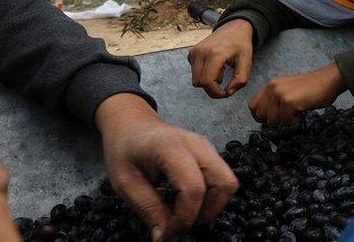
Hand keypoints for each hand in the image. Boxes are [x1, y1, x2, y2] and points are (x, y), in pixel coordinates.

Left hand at [96, 94, 237, 241]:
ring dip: (211, 206)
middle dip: (207, 213)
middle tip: (180, 225)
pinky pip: (221, 179)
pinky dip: (210, 197)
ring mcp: (207, 147)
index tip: (166, 234)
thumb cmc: (125, 149)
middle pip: (224, 184)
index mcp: (171, 148)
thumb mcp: (125, 183)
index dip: (183, 219)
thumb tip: (165, 238)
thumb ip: (148, 209)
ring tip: (183, 214)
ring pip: (228, 183)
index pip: (193, 189)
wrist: (132, 124)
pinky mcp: (210, 153)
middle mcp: (197, 145)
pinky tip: (186, 202)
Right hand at [188, 19, 253, 97]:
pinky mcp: (192, 52)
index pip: (207, 82)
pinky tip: (215, 65)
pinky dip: (204, 73)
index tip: (226, 93)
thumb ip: (240, 80)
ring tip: (221, 69)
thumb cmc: (241, 45)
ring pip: (195, 79)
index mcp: (215, 54)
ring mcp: (194, 51)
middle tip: (225, 80)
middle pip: (199, 83)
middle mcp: (201, 52)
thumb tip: (228, 92)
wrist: (234, 28)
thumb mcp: (246, 62)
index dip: (216, 93)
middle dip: (212, 87)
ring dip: (208, 80)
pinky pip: (194, 71)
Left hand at [250, 62, 346, 125]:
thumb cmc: (313, 88)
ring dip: (286, 121)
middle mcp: (272, 87)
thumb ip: (276, 99)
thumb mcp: (289, 89)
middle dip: (274, 121)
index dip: (261, 116)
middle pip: (260, 116)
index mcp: (271, 85)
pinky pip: (286, 121)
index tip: (273, 118)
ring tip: (298, 111)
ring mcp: (280, 94)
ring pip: (273, 121)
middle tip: (288, 115)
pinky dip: (295, 121)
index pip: (253, 106)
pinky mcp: (289, 102)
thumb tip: (267, 118)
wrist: (329, 80)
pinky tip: (302, 111)